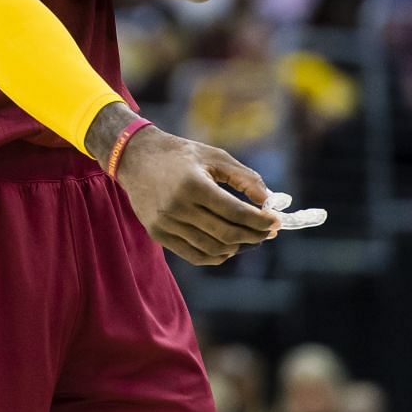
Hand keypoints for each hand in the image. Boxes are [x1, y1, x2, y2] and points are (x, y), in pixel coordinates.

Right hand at [112, 126, 279, 265]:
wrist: (135, 158)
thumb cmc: (180, 155)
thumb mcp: (214, 156)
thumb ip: (245, 177)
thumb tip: (269, 202)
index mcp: (193, 184)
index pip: (235, 212)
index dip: (260, 220)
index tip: (276, 221)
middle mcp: (177, 207)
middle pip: (227, 234)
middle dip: (254, 235)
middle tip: (268, 231)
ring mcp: (166, 223)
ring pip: (213, 249)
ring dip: (238, 247)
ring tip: (250, 237)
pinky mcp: (158, 234)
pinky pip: (194, 255)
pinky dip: (216, 256)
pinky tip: (228, 246)